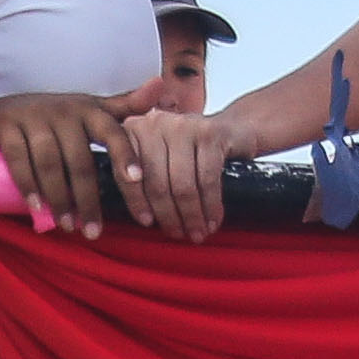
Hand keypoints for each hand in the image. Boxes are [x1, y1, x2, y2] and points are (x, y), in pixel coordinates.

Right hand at [0, 90, 161, 241]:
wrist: (5, 106)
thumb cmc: (58, 115)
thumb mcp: (92, 107)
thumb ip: (126, 104)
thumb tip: (160, 84)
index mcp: (89, 110)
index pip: (113, 133)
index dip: (125, 155)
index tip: (136, 181)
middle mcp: (63, 112)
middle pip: (80, 161)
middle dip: (88, 200)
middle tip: (93, 232)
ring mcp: (33, 118)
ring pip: (50, 164)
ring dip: (60, 198)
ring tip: (67, 226)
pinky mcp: (6, 126)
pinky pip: (19, 159)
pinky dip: (27, 185)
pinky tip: (36, 207)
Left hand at [120, 107, 243, 244]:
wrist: (233, 130)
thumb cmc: (190, 152)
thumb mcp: (161, 159)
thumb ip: (144, 179)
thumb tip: (145, 220)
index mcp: (134, 131)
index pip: (126, 173)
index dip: (136, 202)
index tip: (146, 223)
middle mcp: (154, 124)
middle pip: (156, 181)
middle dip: (168, 215)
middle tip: (178, 234)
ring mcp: (183, 126)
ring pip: (182, 184)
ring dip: (192, 215)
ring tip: (197, 233)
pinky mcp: (210, 133)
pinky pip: (207, 179)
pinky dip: (211, 205)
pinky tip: (213, 220)